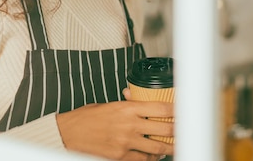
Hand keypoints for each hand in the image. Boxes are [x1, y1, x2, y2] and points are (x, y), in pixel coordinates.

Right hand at [56, 98, 173, 159]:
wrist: (68, 134)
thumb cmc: (85, 118)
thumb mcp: (108, 105)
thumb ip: (125, 104)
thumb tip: (136, 98)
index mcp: (127, 108)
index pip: (161, 108)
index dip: (177, 110)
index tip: (184, 111)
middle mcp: (129, 125)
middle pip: (164, 129)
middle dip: (177, 131)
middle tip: (184, 131)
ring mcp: (125, 142)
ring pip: (157, 148)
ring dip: (167, 148)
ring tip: (172, 146)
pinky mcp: (120, 157)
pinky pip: (142, 160)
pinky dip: (150, 158)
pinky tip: (152, 155)